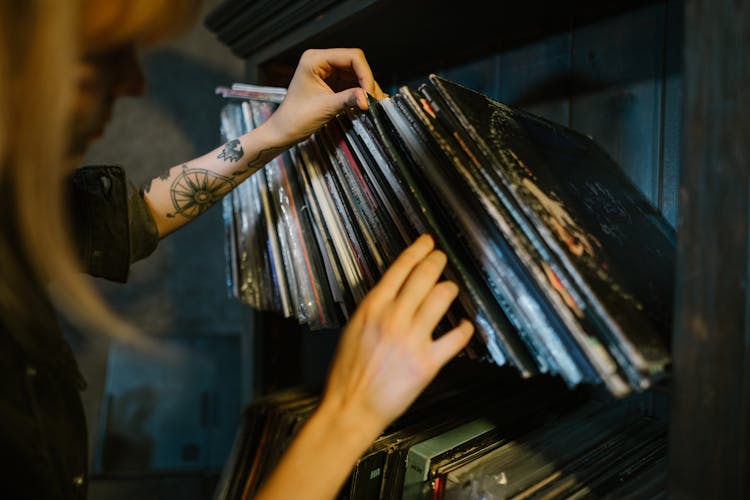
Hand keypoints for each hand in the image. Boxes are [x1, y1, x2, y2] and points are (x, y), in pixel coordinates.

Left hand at [264, 48, 386, 145]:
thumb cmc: (295, 118)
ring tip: (372, 103)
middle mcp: (320, 61)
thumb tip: (368, 98)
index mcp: (315, 59)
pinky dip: (359, 93)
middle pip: (355, 64)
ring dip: (365, 88)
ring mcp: (326, 72)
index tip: (370, 93)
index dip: (365, 74)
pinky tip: (365, 102)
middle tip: (374, 100)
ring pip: (355, 74)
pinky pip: (351, 83)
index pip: (351, 57)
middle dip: (367, 82)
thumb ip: (349, 99)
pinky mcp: (330, 83)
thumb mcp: (325, 107)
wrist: (284, 132)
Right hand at [319, 234, 474, 437]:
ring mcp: (412, 338)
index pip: (401, 267)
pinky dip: (464, 328)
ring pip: (442, 297)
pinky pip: (456, 337)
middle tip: (441, 258)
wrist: (350, 407)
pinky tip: (464, 324)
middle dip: (437, 261)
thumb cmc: (347, 372)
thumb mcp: (353, 328)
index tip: (427, 242)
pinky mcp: (428, 362)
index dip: (418, 250)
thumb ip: (375, 308)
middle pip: (425, 275)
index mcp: (372, 307)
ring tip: (450, 289)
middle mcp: (394, 317)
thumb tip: (395, 292)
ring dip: (449, 289)